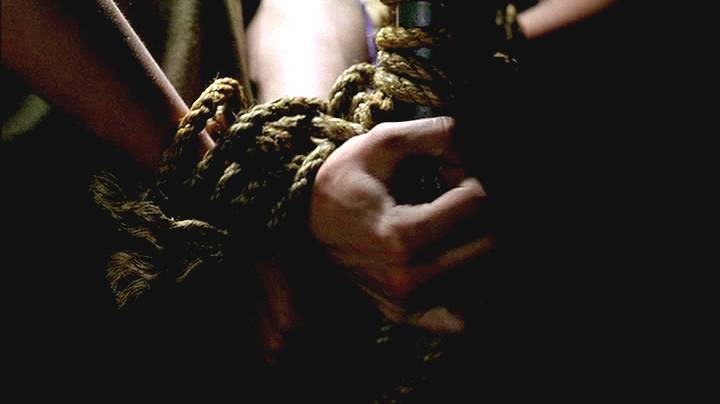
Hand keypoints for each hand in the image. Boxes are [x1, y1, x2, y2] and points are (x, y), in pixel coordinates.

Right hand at [309, 117, 493, 332]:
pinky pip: (463, 319)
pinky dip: (468, 290)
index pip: (479, 204)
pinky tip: (453, 261)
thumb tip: (476, 142)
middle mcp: (409, 279)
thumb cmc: (345, 181)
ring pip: (484, 275)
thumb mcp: (381, 143)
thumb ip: (434, 133)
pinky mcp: (409, 316)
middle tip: (455, 195)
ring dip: (477, 242)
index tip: (449, 170)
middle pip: (491, 242)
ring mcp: (410, 304)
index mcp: (401, 237)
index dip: (472, 176)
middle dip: (482, 211)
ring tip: (448, 222)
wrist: (304, 223)